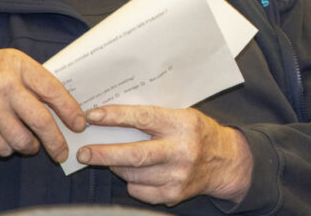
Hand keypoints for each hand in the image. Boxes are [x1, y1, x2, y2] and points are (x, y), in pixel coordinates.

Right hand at [0, 49, 84, 161]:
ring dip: (31, 147)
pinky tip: (6, 140)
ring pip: (23, 139)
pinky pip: (2, 147)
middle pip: (41, 120)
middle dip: (56, 140)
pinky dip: (8, 148)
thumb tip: (62, 103)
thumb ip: (32, 79)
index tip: (79, 124)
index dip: (69, 110)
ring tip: (32, 146)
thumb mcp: (6, 62)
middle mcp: (5, 86)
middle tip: (62, 151)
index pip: (52, 90)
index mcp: (17, 65)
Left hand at [78, 105, 252, 206]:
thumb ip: (155, 116)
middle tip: (83, 152)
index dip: (116, 117)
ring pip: (134, 174)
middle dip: (104, 153)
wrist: (226, 161)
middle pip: (135, 154)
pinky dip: (131, 182)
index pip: (144, 119)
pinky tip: (134, 173)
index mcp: (183, 124)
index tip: (93, 116)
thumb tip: (114, 117)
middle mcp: (181, 150)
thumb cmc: (198, 132)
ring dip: (116, 166)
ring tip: (108, 158)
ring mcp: (178, 175)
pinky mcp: (174, 194)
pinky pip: (140, 191)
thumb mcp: (183, 115)